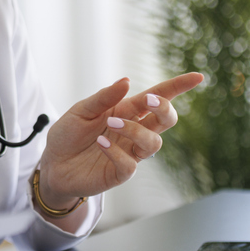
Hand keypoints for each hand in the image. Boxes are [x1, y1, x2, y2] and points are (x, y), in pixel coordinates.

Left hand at [38, 74, 202, 209]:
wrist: (52, 164)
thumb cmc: (68, 135)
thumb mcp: (82, 110)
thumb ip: (104, 97)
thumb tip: (127, 81)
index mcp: (127, 111)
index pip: (158, 97)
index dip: (178, 87)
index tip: (197, 77)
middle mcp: (133, 131)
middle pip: (166, 120)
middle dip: (164, 108)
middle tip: (147, 101)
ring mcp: (129, 153)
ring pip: (153, 143)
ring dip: (136, 130)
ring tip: (110, 123)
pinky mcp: (119, 173)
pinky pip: (130, 164)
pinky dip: (116, 151)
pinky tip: (100, 144)